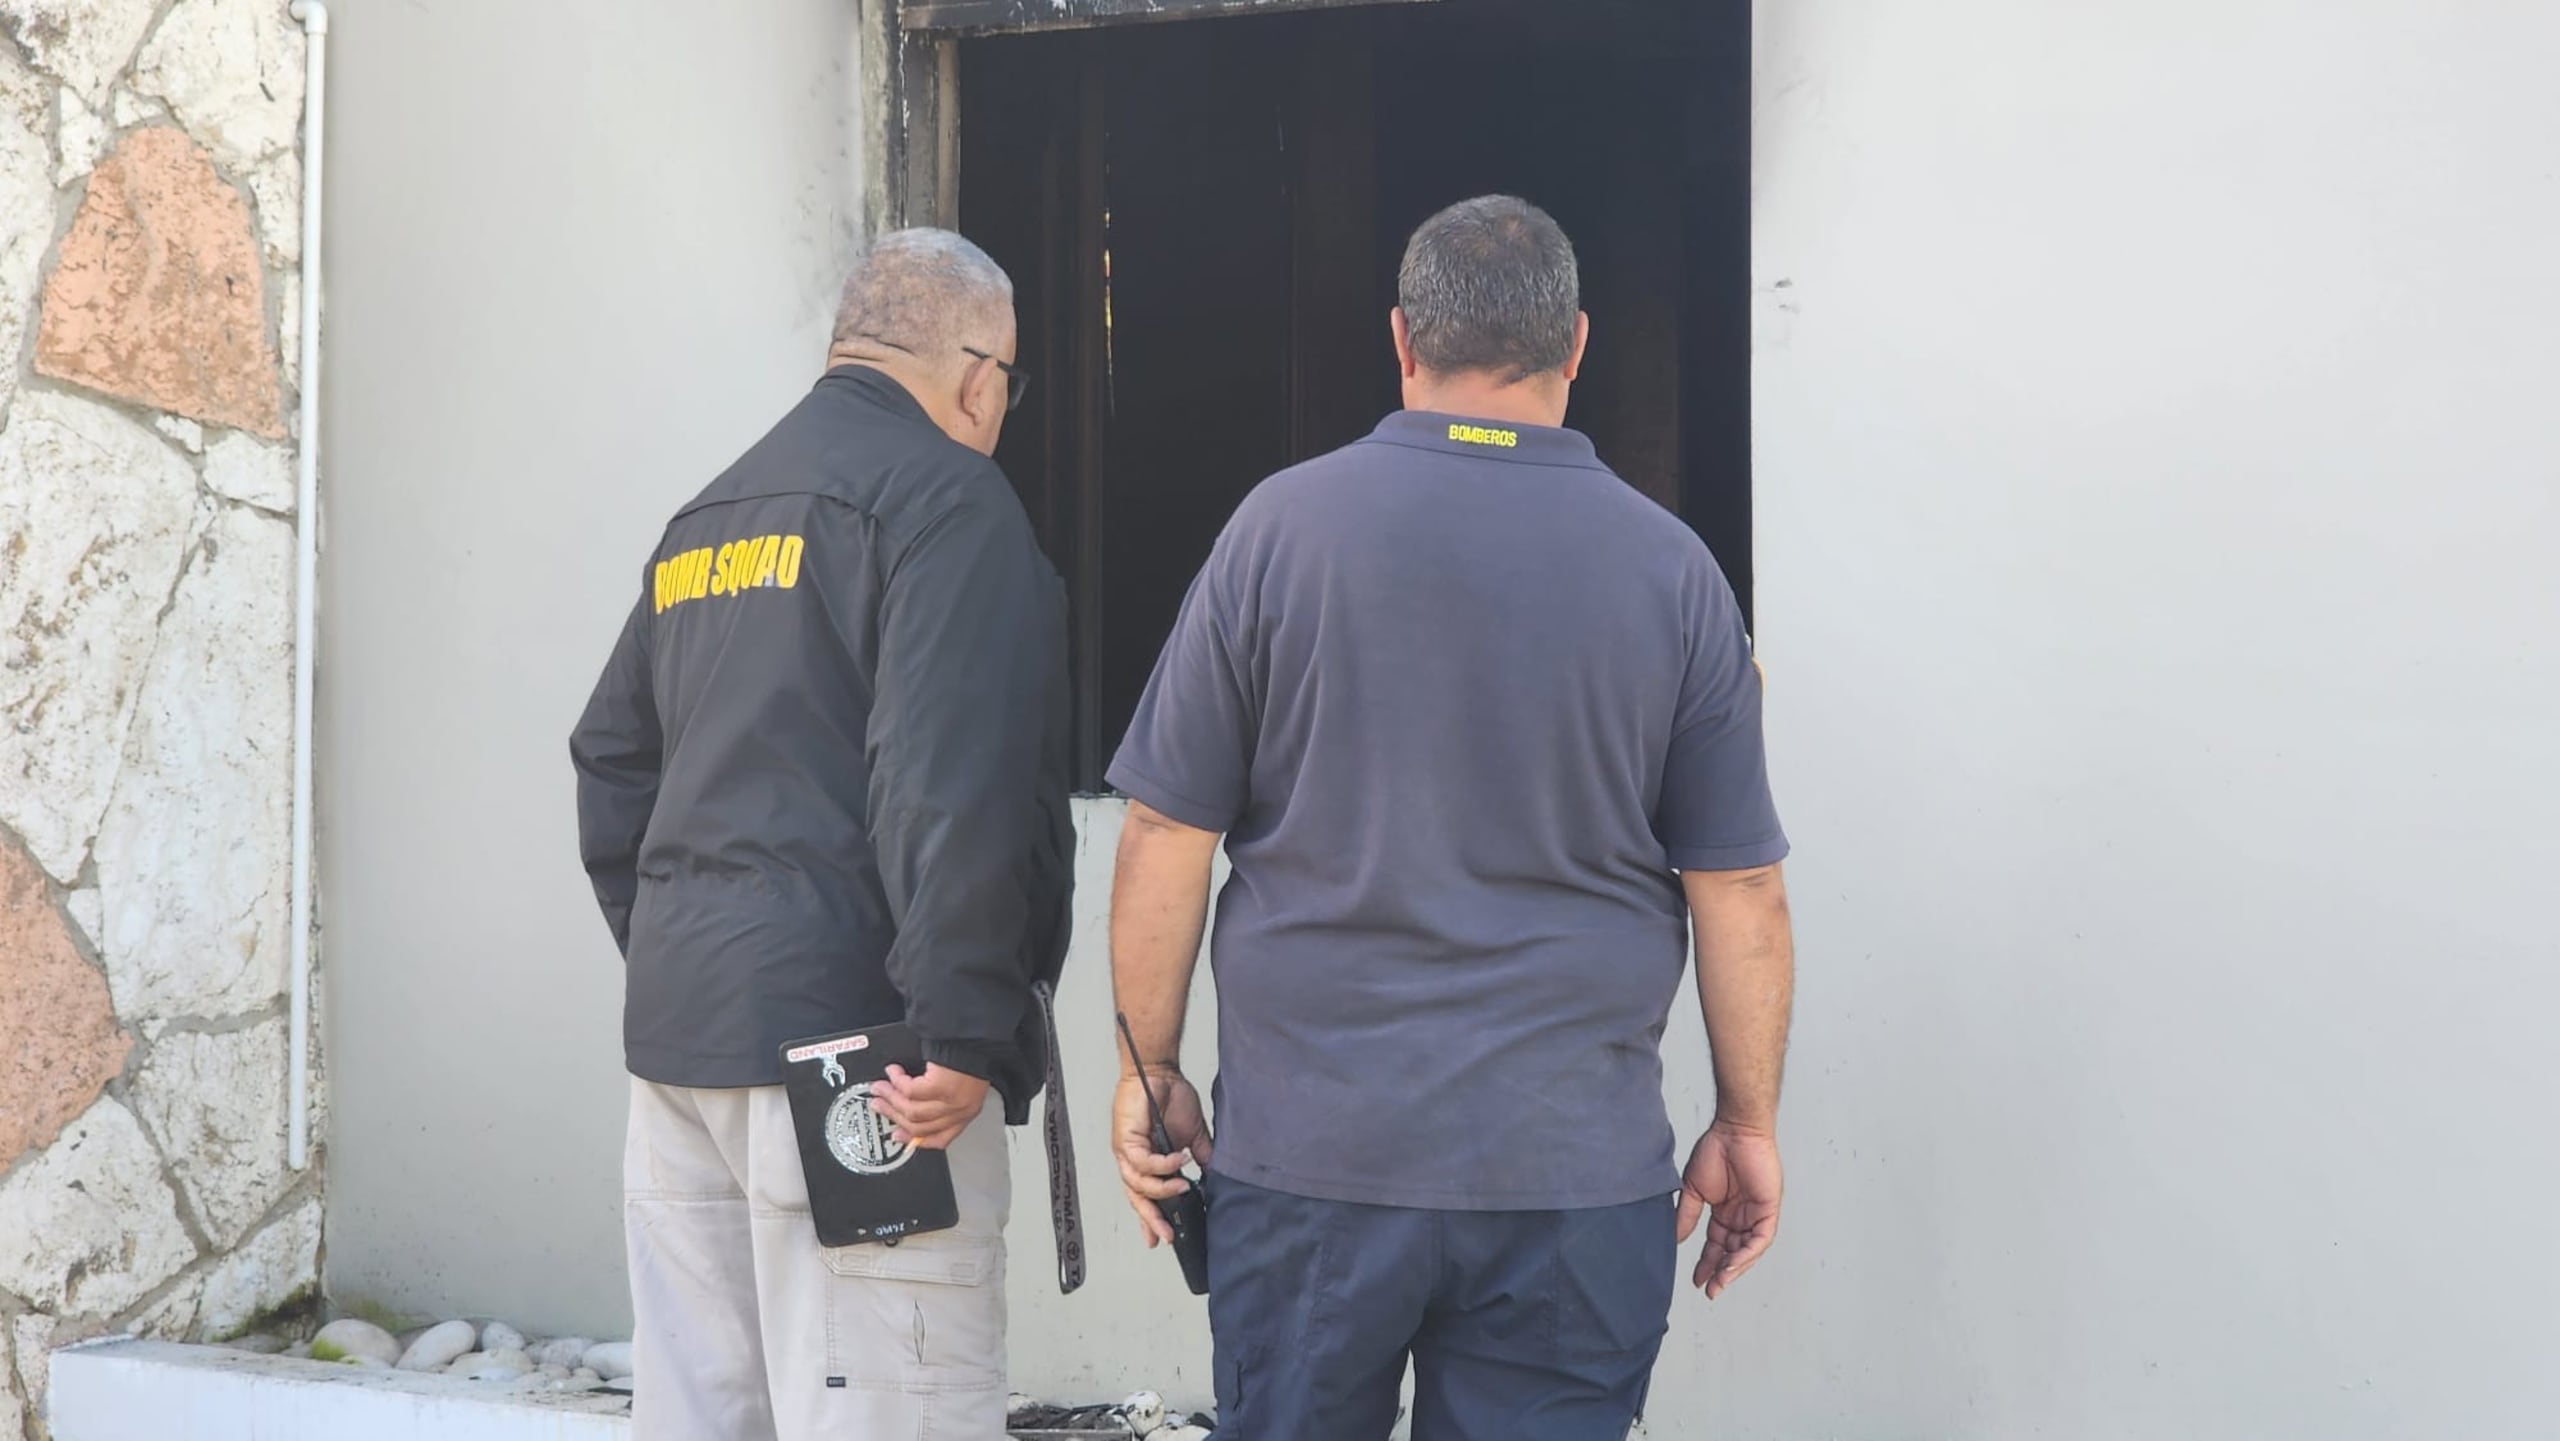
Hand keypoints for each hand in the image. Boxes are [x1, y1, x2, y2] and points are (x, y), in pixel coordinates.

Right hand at [869, 1063, 989, 1150]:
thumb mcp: (963, 1085)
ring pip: (911, 1110)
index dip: (914, 1139)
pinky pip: (909, 1090)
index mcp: (966, 1112)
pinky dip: (897, 1081)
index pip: (940, 1138)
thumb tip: (911, 1110)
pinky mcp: (941, 1086)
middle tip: (879, 1104)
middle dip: (893, 1115)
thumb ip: (942, 1101)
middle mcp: (960, 1110)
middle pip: (919, 1126)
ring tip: (880, 1087)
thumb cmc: (972, 1054)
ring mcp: (951, 1100)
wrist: (978, 1035)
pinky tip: (893, 1072)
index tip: (897, 1134)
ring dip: (890, 1098)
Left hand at [1112, 1069, 1211, 1246]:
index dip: (1152, 1219)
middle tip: (1167, 1235)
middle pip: (1136, 1198)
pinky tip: (1180, 1158)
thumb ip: (1200, 1159)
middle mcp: (1133, 1161)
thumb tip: (1211, 1180)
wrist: (1161, 1072)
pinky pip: (1144, 1162)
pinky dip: (1164, 1164)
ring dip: (1162, 1190)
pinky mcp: (1126, 1139)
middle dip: (1152, 1219)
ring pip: (1138, 1184)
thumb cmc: (1172, 1098)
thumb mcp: (1193, 1135)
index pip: (1146, 1197)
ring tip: (1182, 1186)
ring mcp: (1127, 1151)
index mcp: (1147, 1163)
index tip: (1162, 1239)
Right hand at [1676, 1121, 1781, 1299]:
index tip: (1696, 1280)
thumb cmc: (1715, 1151)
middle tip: (1709, 1290)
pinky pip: (1760, 1239)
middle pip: (1732, 1252)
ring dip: (1734, 1268)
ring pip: (1747, 1251)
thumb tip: (1676, 1240)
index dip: (1706, 1263)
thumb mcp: (1693, 1190)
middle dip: (1720, 1273)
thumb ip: (1686, 1216)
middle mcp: (1742, 1217)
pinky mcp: (1769, 1210)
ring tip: (1718, 1283)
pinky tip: (1732, 1265)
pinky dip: (1746, 1254)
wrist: (1733, 1131)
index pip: (1716, 1245)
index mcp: (1725, 1212)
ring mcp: (1757, 1214)